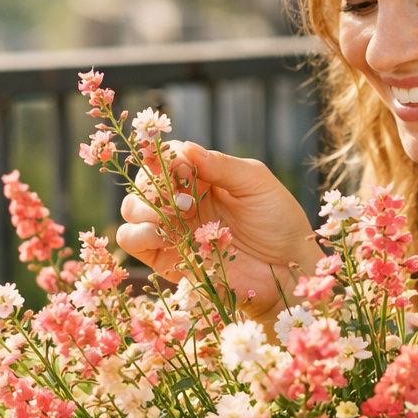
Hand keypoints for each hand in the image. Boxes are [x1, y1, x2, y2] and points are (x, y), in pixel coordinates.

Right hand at [116, 141, 320, 319]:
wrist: (286, 269)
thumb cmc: (279, 221)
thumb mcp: (256, 183)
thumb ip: (222, 165)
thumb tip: (186, 147)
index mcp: (202, 177)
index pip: (167, 157)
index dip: (164, 157)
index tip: (182, 167)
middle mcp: (182, 200)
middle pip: (143, 180)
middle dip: (153, 183)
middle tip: (180, 196)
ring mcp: (172, 229)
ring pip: (131, 209)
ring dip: (142, 206)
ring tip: (173, 215)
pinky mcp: (166, 259)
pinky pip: (131, 241)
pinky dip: (137, 232)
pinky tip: (162, 233)